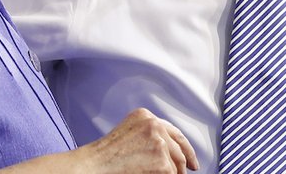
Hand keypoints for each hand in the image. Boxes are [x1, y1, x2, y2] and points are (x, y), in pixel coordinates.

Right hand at [77, 107, 197, 172]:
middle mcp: (154, 125)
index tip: (191, 160)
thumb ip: (149, 135)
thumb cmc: (106, 156)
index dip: (186, 148)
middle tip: (186, 173)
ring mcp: (160, 142)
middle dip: (184, 164)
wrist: (94, 166)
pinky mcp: (162, 162)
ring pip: (177, 164)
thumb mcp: (129, 134)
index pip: (174, 132)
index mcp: (145, 116)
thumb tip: (169, 149)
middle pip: (180, 147)